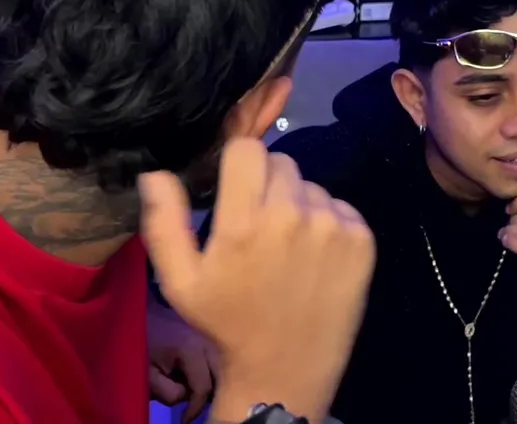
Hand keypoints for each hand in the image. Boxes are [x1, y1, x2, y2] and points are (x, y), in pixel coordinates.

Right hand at [140, 138, 375, 423]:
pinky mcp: (362, 239)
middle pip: (281, 162)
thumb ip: (164, 222)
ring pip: (311, 185)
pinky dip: (327, 222)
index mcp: (245, 222)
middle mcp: (292, 214)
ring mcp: (333, 225)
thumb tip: (154, 171)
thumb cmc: (227, 322)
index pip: (247, 148)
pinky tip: (314, 256)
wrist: (285, 369)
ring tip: (287, 246)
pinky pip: (340, 207)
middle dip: (267, 185)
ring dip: (298, 204)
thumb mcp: (181, 281)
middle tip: (259, 224)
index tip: (236, 188)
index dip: (239, 162)